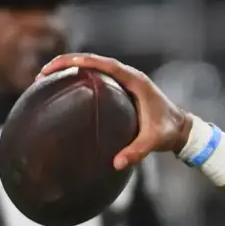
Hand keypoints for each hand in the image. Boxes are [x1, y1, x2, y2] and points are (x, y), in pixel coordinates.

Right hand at [37, 53, 191, 168]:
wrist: (181, 129)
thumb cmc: (169, 132)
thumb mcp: (155, 141)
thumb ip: (137, 151)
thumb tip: (116, 164)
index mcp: (136, 81)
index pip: (106, 64)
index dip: (82, 61)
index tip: (60, 65)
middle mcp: (129, 77)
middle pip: (94, 61)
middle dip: (67, 63)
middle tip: (42, 73)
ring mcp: (125, 82)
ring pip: (93, 68)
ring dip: (70, 69)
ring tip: (44, 79)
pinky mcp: (122, 90)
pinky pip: (97, 79)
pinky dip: (79, 80)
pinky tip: (62, 91)